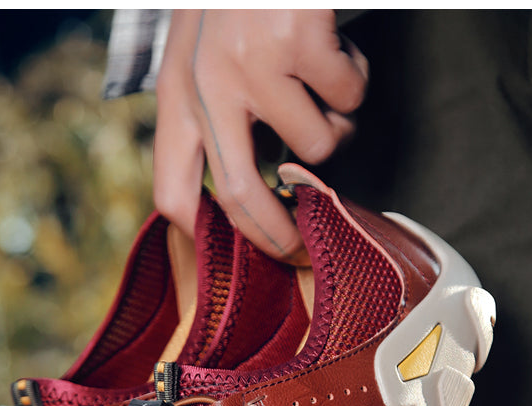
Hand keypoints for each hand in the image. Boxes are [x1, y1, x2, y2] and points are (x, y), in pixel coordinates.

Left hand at [153, 10, 367, 258]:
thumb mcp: (203, 56)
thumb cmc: (244, 0)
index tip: (242, 255)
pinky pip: (349, 99)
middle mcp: (205, 84)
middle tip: (304, 250)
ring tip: (323, 79)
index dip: (209, 238)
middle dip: (279, 236)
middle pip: (240, 197)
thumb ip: (210, 120)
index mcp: (177, 94)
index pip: (173, 193)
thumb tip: (235, 202)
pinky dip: (357, 81)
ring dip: (337, 124)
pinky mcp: (299, 42)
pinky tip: (337, 45)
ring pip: (316, 146)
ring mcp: (251, 63)